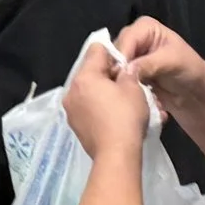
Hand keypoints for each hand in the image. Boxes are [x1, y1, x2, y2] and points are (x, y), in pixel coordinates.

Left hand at [63, 40, 150, 159]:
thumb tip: (124, 69)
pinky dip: (97, 106)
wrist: (116, 154)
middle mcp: (71, 91)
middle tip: (126, 83)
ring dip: (102, 91)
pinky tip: (112, 114)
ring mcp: (70, 109)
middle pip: (89, 71)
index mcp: (83, 77)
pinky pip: (86, 107)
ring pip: (87, 90)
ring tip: (121, 101)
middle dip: (107, 74)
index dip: (113, 53)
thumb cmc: (126, 116)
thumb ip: (128, 72)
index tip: (126, 65)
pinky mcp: (74, 125)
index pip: (96, 50)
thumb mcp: (134, 88)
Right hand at [111, 16, 204, 103]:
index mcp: (144, 27)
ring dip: (118, 77)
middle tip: (118, 85)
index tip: (119, 75)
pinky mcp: (128, 71)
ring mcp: (129, 55)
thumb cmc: (189, 68)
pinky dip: (120, 84)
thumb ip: (149, 64)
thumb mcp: (172, 62)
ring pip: (113, 65)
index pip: (126, 39)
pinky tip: (124, 93)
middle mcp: (133, 38)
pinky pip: (117, 76)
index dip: (121, 56)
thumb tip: (126, 70)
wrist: (194, 89)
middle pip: (115, 51)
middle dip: (117, 67)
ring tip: (122, 90)